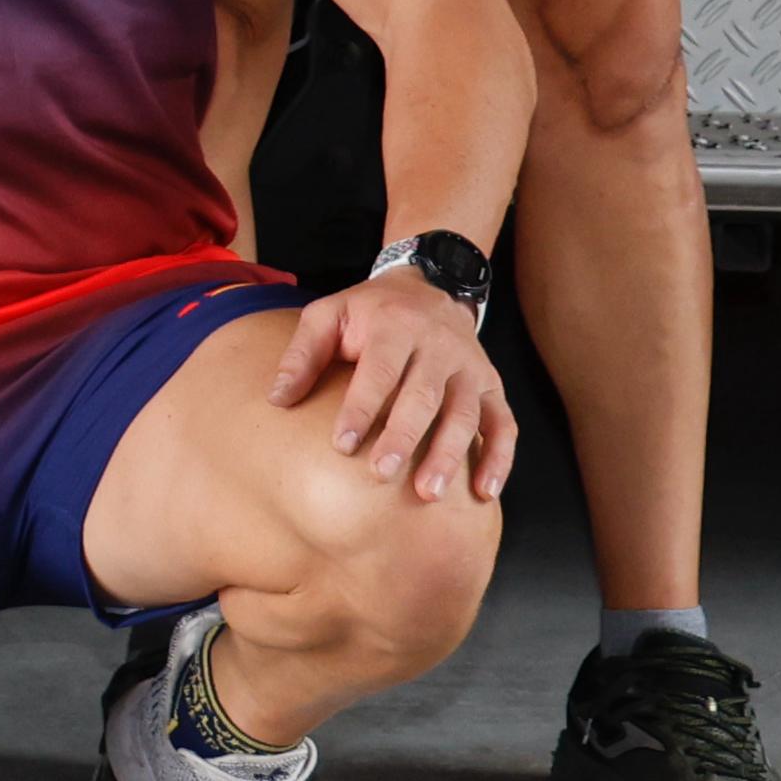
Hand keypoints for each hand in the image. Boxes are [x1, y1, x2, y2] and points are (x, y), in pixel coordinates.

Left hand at [269, 270, 514, 503]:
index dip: (361, 409)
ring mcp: (471, 368)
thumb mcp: (328, 313)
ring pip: (465, 415)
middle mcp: (439, 347)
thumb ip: (302, 354)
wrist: (428, 287)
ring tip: (429, 493)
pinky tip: (485, 492)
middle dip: (403, 437)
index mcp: (395, 327)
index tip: (342, 445)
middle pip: (423, 397)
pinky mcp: (492, 387)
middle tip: (381, 474)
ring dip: (449, 455)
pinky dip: (499, 458)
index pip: (379, 372)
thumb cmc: (369, 311)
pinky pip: (504, 424)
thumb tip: (276, 398)